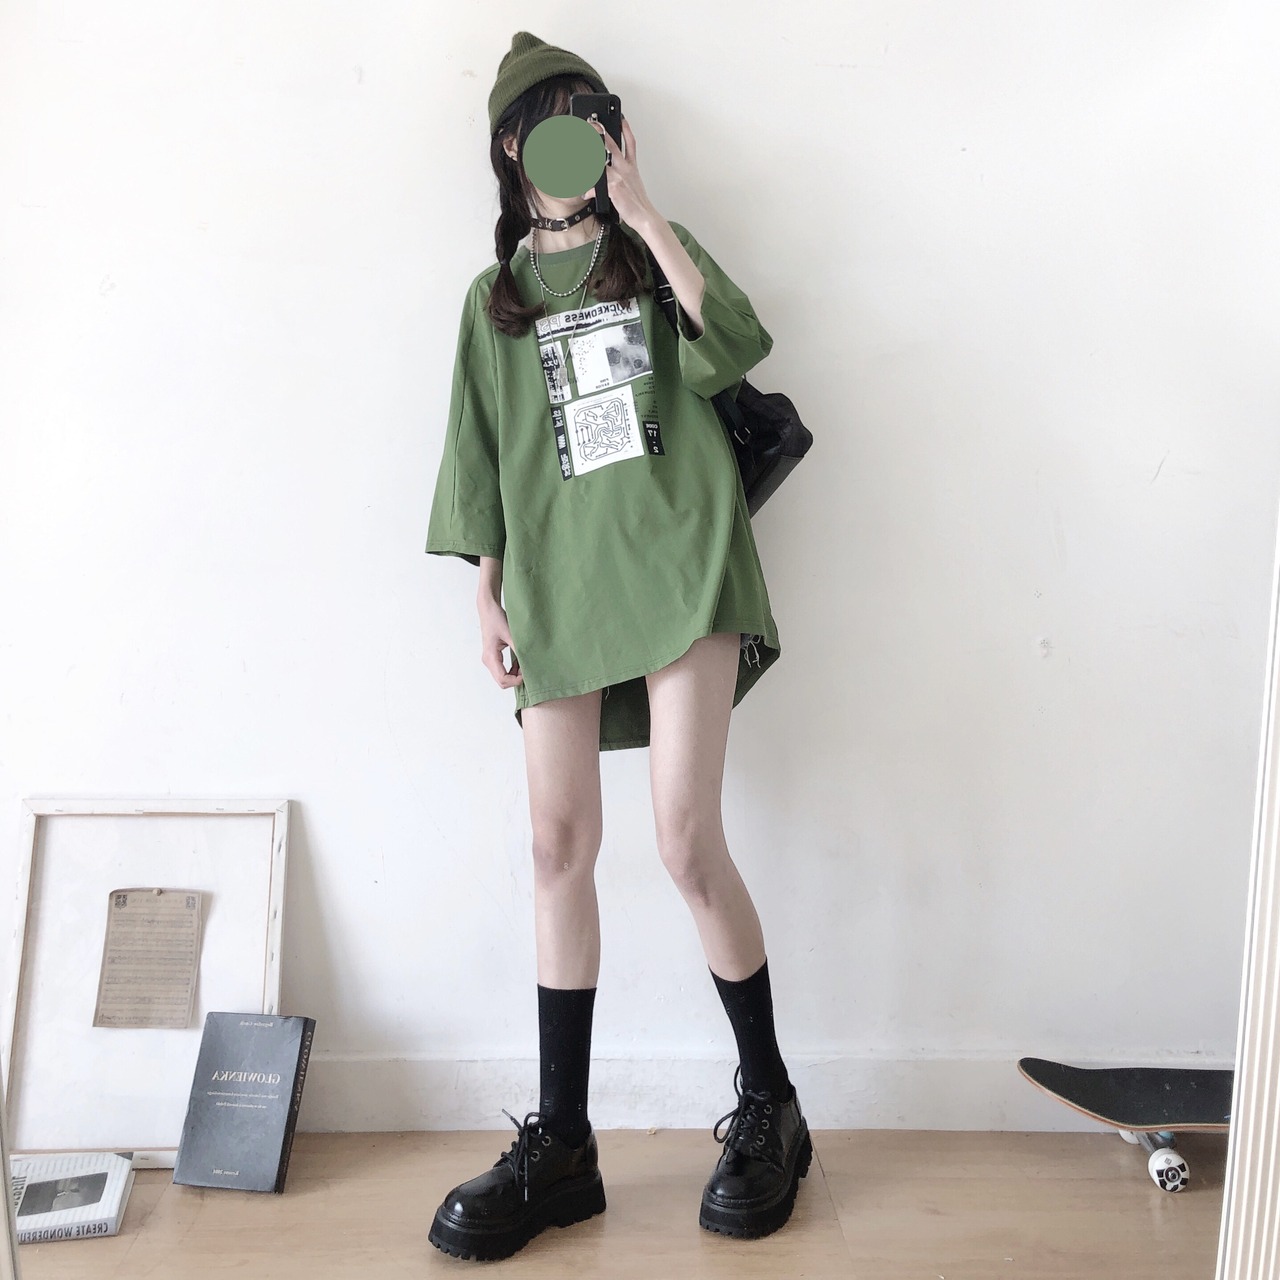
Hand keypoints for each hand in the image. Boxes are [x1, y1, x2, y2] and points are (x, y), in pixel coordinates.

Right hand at [479, 599, 522, 688]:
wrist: (488, 609)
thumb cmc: (496, 618)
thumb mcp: (511, 634)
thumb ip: (520, 649)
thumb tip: (531, 662)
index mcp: (490, 657)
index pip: (503, 679)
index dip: (516, 681)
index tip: (528, 673)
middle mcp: (488, 661)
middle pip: (502, 682)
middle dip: (516, 679)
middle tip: (528, 669)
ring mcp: (490, 659)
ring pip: (503, 677)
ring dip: (515, 675)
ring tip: (526, 665)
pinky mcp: (493, 656)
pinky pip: (503, 670)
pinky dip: (513, 669)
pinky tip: (521, 662)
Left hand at [584, 116, 654, 231]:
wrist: (645, 217)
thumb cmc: (637, 203)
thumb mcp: (633, 184)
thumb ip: (620, 176)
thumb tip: (606, 176)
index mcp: (631, 166)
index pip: (630, 142)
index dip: (626, 129)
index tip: (621, 119)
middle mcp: (625, 168)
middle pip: (612, 144)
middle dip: (600, 132)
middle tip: (591, 123)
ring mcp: (619, 176)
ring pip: (600, 161)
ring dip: (588, 160)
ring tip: (576, 153)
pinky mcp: (614, 187)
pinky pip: (596, 185)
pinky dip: (589, 190)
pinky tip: (585, 194)